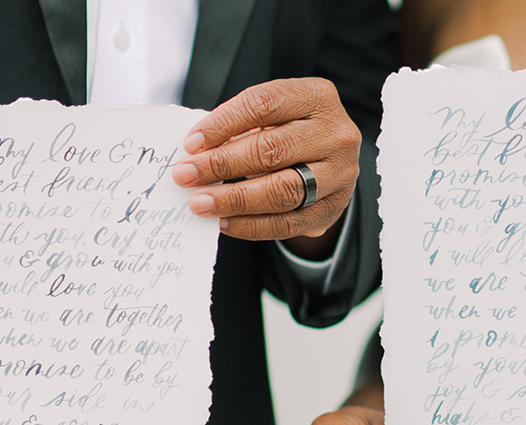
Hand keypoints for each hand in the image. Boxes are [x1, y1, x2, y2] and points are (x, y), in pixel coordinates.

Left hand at [172, 77, 360, 252]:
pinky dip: (252, 225)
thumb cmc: (290, 130)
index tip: (191, 143)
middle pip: (272, 150)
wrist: (333, 160)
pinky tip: (225, 223)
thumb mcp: (274, 115)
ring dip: (235, 199)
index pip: (264, 105)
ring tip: (201, 203)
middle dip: (222, 164)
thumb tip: (195, 154)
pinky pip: (289, 222)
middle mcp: (336, 134)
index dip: (224, 123)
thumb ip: (242, 127)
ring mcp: (340, 174)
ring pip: (283, 190)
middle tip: (185, 176)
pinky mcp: (333, 208)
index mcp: (317, 98)